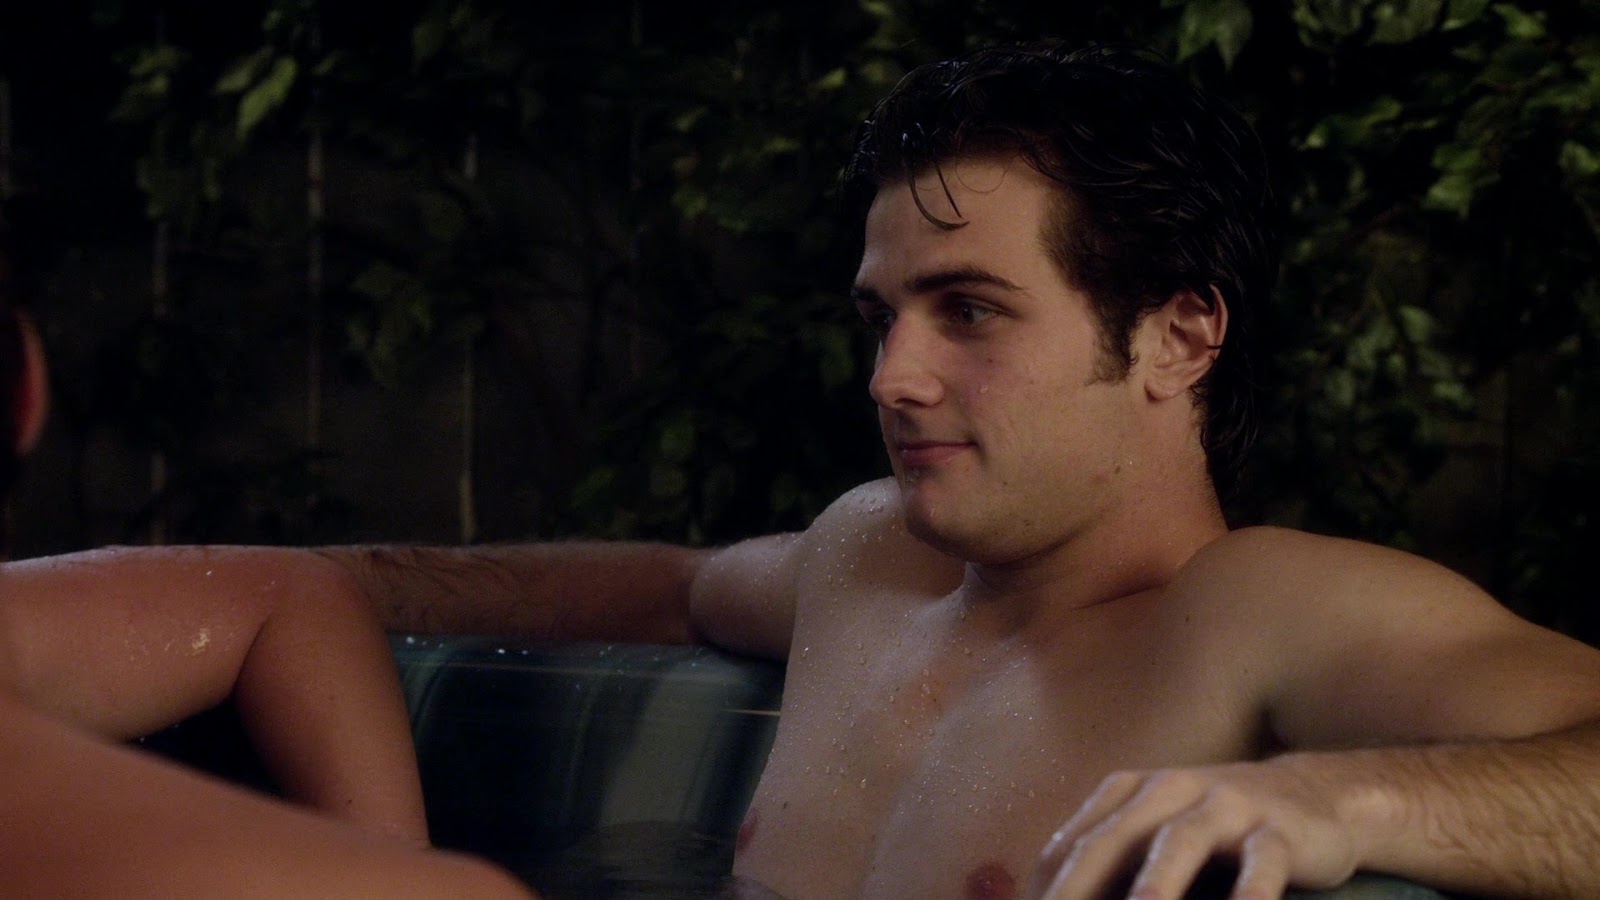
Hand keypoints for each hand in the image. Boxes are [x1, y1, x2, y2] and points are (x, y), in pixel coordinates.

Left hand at [1025, 758, 1362, 898]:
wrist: (1315, 795)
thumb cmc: (1216, 827)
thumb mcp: (1157, 833)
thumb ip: (1110, 865)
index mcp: (1130, 792)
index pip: (1074, 841)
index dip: (1048, 885)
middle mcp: (1171, 790)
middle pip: (1116, 837)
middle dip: (1082, 884)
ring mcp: (1226, 806)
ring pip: (1182, 841)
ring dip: (1156, 882)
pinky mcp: (1278, 830)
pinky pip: (1262, 863)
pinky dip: (1249, 893)